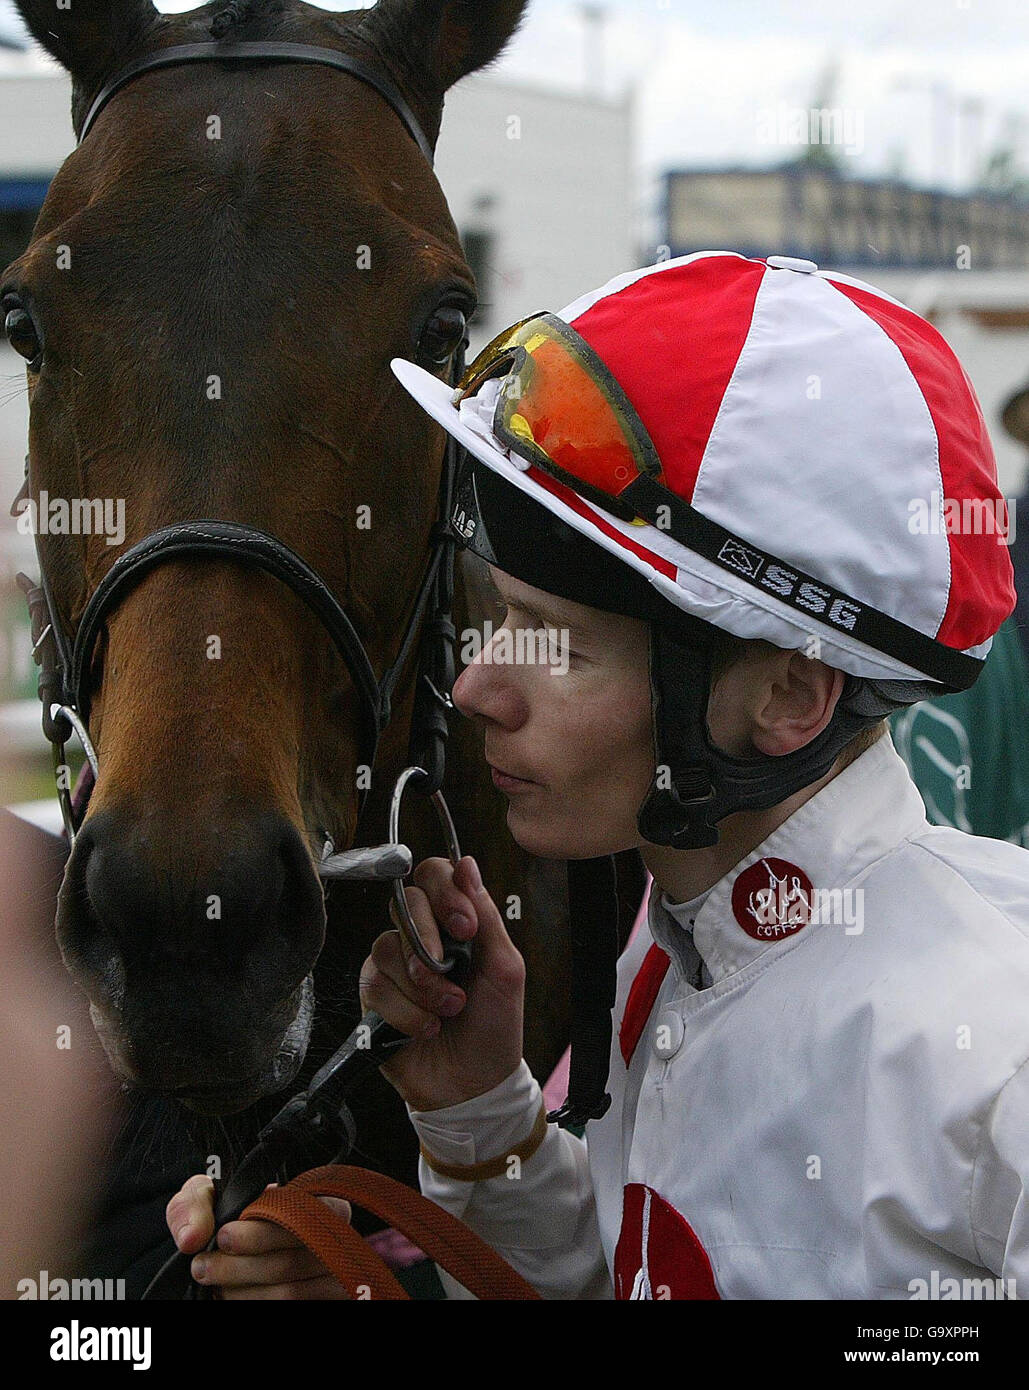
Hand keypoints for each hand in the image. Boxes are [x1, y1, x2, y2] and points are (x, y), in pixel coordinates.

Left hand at [166, 1174, 351, 1299]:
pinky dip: (257, 1304)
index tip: (223, 1237)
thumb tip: (192, 1238)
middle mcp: (337, 1239)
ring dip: (243, 1293)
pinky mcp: (324, 1299)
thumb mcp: (212, 1195)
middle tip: (202, 1267)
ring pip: (290, 1292)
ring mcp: (333, 1276)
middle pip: (291, 1261)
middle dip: (239, 1268)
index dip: (259, 1233)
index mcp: (321, 1203)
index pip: (299, 1217)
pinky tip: (234, 1296)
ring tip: (213, 1285)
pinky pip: (292, 1307)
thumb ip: (196, 1206)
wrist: (238, 1242)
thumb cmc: (232, 1214)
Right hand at [360, 855, 524, 1110]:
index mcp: (454, 922)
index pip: (433, 875)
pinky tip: (427, 1028)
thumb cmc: (495, 1025)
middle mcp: (420, 936)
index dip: (443, 892)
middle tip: (450, 970)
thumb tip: (466, 863)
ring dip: (423, 985)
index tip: (464, 927)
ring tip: (449, 1010)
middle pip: (403, 902)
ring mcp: (394, 966)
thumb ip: (485, 915)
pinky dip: (407, 1011)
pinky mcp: (373, 997)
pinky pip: (376, 986)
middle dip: (428, 938)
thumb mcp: (505, 968)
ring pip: (387, 946)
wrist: (475, 1084)